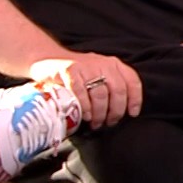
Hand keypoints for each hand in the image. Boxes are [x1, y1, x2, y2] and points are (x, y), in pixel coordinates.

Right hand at [28, 52, 143, 127]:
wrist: (47, 59)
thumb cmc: (77, 73)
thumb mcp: (98, 74)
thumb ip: (110, 87)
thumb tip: (121, 112)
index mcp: (114, 64)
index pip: (132, 81)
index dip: (135, 99)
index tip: (132, 114)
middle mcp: (103, 64)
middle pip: (118, 91)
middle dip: (116, 111)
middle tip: (110, 122)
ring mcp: (86, 67)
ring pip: (100, 94)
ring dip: (100, 113)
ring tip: (96, 123)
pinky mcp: (69, 71)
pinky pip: (81, 92)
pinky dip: (85, 107)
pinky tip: (85, 116)